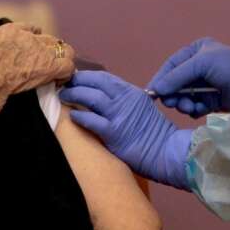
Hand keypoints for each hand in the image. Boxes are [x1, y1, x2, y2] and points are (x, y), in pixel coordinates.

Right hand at [0, 22, 74, 94]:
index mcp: (10, 32)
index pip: (28, 28)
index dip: (34, 35)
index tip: (35, 42)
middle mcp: (29, 38)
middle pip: (49, 39)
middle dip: (51, 49)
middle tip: (48, 61)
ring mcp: (41, 52)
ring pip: (64, 50)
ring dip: (63, 59)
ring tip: (60, 71)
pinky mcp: (49, 67)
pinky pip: (68, 66)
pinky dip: (67, 74)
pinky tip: (61, 81)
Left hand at [59, 71, 192, 189]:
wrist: (165, 153)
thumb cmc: (153, 133)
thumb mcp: (142, 108)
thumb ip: (125, 100)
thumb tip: (104, 96)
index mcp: (132, 92)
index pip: (104, 78)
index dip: (87, 76)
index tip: (75, 78)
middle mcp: (125, 99)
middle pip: (95, 83)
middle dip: (77, 81)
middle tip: (64, 84)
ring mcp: (119, 115)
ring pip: (90, 98)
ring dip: (74, 95)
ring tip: (64, 96)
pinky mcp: (113, 132)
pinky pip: (90, 120)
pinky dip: (78, 116)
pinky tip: (72, 116)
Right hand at [146, 37, 229, 116]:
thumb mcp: (203, 64)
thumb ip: (177, 76)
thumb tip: (155, 90)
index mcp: (196, 52)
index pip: (171, 65)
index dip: (161, 79)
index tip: (151, 94)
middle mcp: (199, 67)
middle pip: (175, 83)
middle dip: (173, 93)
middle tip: (172, 103)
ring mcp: (206, 85)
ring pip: (183, 96)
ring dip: (183, 103)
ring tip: (188, 107)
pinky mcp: (212, 101)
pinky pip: (194, 106)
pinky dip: (193, 109)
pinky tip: (198, 110)